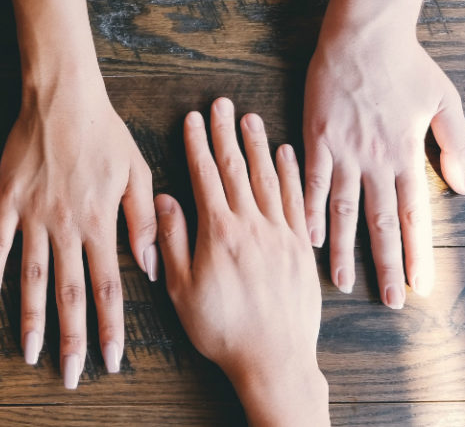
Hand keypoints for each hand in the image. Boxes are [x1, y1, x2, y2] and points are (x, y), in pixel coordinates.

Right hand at [0, 72, 156, 388]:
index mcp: (99, 222)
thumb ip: (142, 221)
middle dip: (72, 338)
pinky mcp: (7, 201)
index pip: (108, 287)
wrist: (61, 95)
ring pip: (31, 278)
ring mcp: (32, 215)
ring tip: (30, 353)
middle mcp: (65, 226)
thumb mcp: (137, 171)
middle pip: (69, 293)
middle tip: (71, 375)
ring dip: (31, 319)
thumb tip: (150, 267)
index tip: (111, 360)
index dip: (110, 327)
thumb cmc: (104, 131)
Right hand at [157, 98, 327, 425]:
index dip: (197, 144)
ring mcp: (281, 235)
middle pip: (237, 169)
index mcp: (219, 233)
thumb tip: (163, 200)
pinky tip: (286, 154)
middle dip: (226, 133)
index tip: (193, 119)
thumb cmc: (222, 330)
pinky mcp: (301, 248)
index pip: (206, 176)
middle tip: (222, 103)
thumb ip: (172, 241)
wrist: (274, 360)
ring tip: (250, 118)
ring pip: (268, 178)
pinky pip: (297, 201)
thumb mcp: (181, 289)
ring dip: (258, 145)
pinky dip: (291, 174)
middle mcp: (252, 225)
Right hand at [303, 28, 464, 306]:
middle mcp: (375, 160)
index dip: (417, 252)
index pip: (413, 214)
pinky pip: (312, 182)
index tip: (421, 285)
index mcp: (406, 155)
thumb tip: (464, 187)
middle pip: (380, 222)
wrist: (363, 36)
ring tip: (341, 283)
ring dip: (343, 249)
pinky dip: (309, 211)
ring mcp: (343, 151)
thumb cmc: (406, 65)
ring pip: (344, 210)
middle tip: (389, 301)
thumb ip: (455, 145)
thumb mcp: (445, 101)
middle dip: (386, 265)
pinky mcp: (317, 139)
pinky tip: (307, 237)